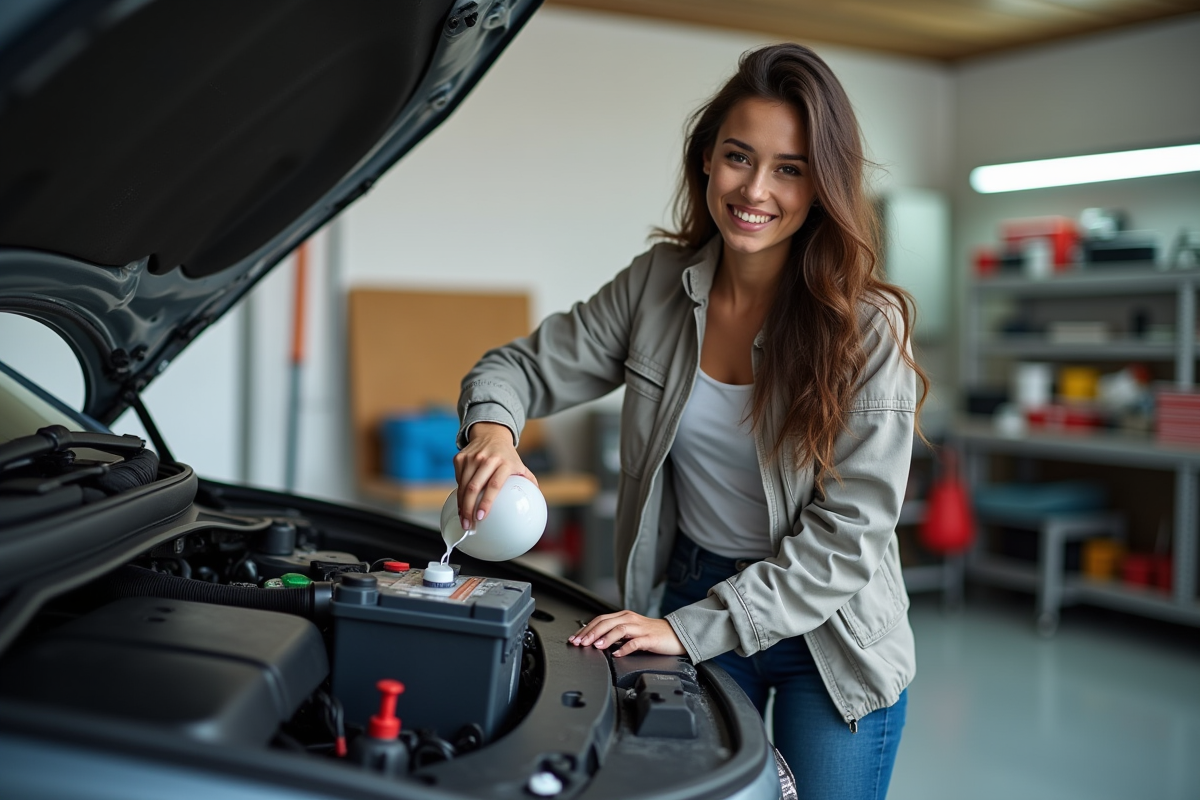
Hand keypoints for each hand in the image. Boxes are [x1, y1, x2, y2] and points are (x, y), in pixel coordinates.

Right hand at [453, 422, 538, 531]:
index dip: (486, 501)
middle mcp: (487, 459)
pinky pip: (457, 479)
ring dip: (461, 504)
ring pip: (462, 485)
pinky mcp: (461, 457)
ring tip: (463, 518)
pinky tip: (462, 502)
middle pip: (473, 487)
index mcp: (505, 463)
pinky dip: (459, 492)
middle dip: (468, 508)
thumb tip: (537, 499)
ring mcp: (472, 457)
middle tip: (467, 524)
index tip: (481, 517)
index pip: (494, 485)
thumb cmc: (508, 456)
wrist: (491, 434)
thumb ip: (529, 481)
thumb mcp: (520, 465)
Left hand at [569, 611, 685, 657]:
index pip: (600, 620)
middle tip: (580, 643)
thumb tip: (595, 641)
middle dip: (591, 633)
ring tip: (596, 646)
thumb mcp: (631, 631)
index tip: (575, 638)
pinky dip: (625, 648)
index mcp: (624, 616)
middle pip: (607, 622)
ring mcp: (641, 628)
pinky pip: (636, 642)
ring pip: (619, 629)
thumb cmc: (653, 634)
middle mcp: (630, 619)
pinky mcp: (650, 638)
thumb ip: (615, 634)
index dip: (586, 628)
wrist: (676, 635)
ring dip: (605, 637)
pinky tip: (617, 654)